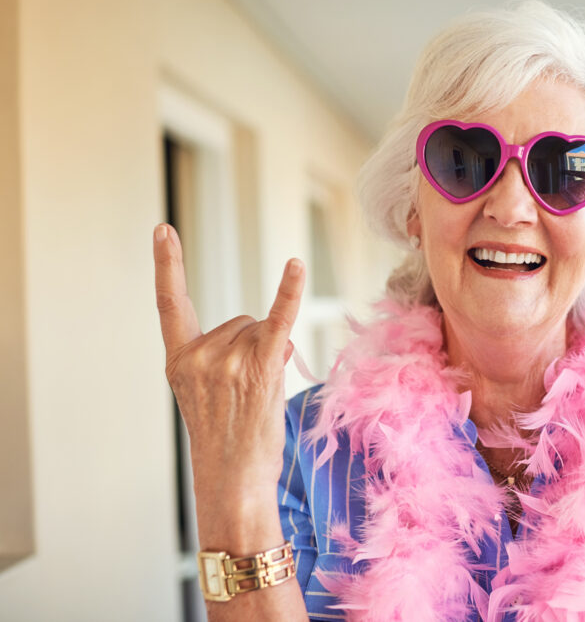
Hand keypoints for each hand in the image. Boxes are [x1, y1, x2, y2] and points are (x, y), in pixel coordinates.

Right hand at [153, 223, 304, 503]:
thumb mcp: (214, 395)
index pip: (170, 304)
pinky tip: (295, 265)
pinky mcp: (259, 366)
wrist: (233, 481)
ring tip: (260, 396)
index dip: (167, 264)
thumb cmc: (228, 442)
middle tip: (247, 392)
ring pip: (262, 328)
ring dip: (271, 353)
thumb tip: (280, 331)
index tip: (163, 229)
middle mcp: (198, 356)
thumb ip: (234, 356)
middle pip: (240, 320)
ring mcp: (226, 360)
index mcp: (178, 361)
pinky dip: (290, 291)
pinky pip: (278, 319)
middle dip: (253, 347)